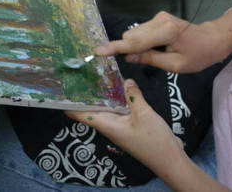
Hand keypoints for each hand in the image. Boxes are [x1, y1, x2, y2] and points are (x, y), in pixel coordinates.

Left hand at [66, 79, 185, 177]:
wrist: (170, 160)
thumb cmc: (155, 142)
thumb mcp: (144, 115)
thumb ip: (133, 96)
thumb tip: (126, 81)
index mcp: (107, 125)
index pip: (79, 114)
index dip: (68, 102)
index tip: (60, 87)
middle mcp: (110, 125)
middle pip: (91, 108)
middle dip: (85, 92)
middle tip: (78, 72)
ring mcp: (119, 125)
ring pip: (106, 107)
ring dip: (102, 93)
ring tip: (96, 73)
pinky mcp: (129, 125)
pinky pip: (119, 109)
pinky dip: (117, 98)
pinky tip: (120, 86)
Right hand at [96, 11, 227, 73]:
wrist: (213, 38)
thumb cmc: (199, 55)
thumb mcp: (176, 65)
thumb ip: (150, 59)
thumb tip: (128, 57)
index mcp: (166, 32)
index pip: (135, 42)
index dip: (115, 48)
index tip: (98, 51)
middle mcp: (159, 20)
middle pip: (132, 37)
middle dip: (132, 50)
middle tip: (149, 61)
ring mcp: (158, 17)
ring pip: (135, 34)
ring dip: (140, 46)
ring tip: (161, 53)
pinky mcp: (158, 17)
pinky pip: (142, 32)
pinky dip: (145, 42)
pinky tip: (161, 47)